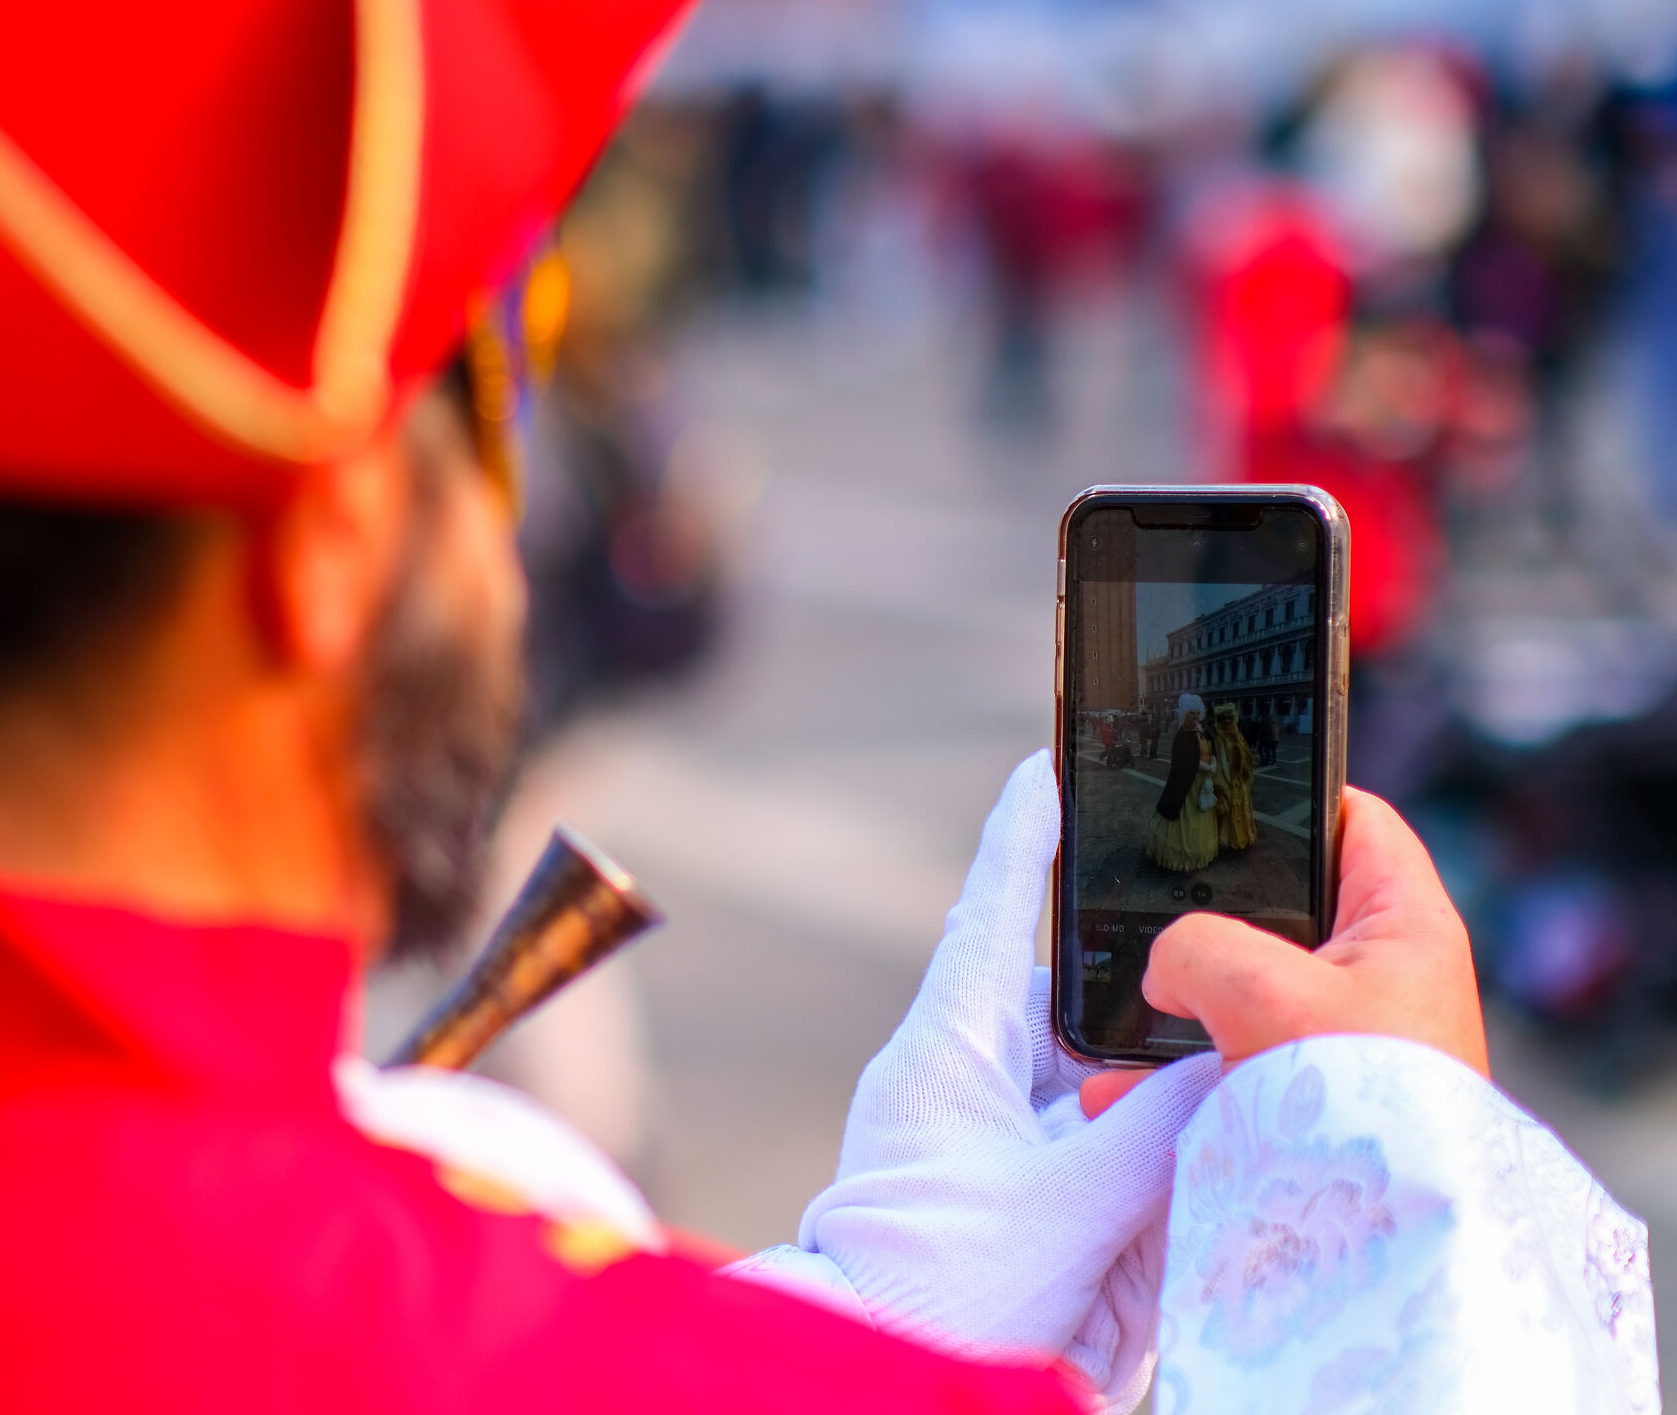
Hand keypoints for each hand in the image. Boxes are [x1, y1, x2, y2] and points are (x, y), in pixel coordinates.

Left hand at [792, 751, 1218, 1412]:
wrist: (875, 1379)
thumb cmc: (937, 1297)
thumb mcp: (1072, 1209)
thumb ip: (1161, 1132)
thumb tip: (1233, 1060)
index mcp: (952, 1048)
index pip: (1000, 906)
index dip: (1032, 827)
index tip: (1058, 755)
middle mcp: (963, 1071)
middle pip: (1050, 971)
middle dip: (1119, 933)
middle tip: (1185, 879)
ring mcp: (980, 1126)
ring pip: (1076, 1051)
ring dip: (1137, 1034)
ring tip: (1210, 993)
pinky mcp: (1003, 1181)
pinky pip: (1081, 1120)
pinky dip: (1132, 1109)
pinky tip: (1188, 1105)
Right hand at [1078, 787, 1485, 1118]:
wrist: (1381, 1239)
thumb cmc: (1354, 1098)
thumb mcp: (1257, 986)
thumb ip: (1193, 944)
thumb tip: (1166, 968)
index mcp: (1403, 925)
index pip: (1355, 821)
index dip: (1294, 792)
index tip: (1223, 791)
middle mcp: (1382, 978)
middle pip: (1284, 909)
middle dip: (1209, 912)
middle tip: (1151, 900)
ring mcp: (1344, 1042)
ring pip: (1244, 993)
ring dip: (1179, 1001)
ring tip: (1120, 1002)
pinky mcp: (1307, 1101)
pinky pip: (1228, 1067)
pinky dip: (1172, 1074)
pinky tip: (1115, 1086)